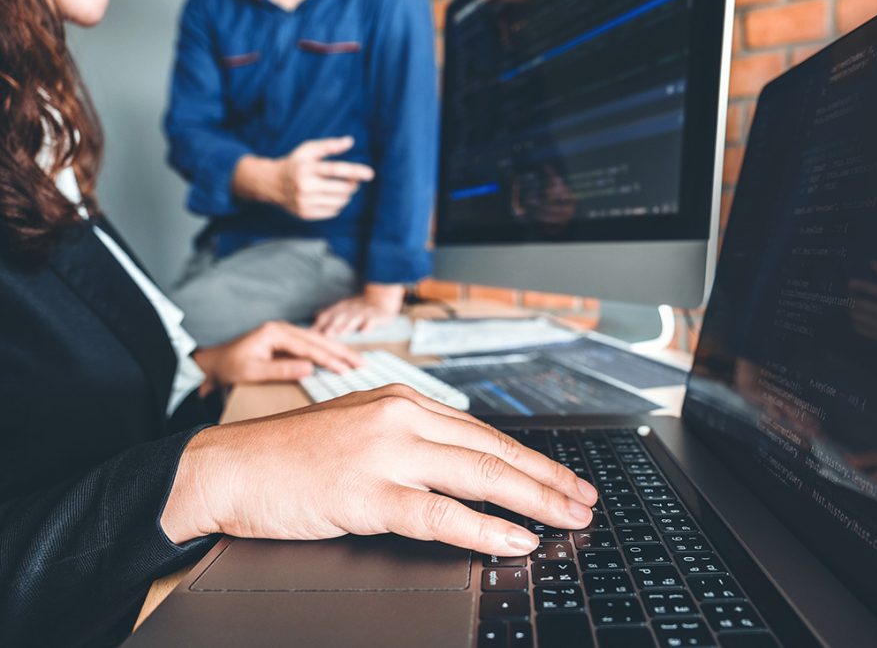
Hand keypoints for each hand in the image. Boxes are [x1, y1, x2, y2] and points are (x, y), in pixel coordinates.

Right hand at [162, 384, 598, 555]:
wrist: (228, 467)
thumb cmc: (288, 458)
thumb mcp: (357, 430)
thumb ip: (408, 442)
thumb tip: (460, 469)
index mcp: (401, 402)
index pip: (482, 432)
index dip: (529, 458)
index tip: (561, 477)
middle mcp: (401, 418)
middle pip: (493, 451)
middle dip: (547, 478)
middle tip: (584, 499)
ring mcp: (386, 453)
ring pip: (480, 475)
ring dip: (534, 500)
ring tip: (569, 518)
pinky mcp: (367, 492)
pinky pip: (441, 512)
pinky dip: (485, 527)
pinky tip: (515, 538)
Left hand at [192, 321, 363, 391]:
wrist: (214, 363)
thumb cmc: (231, 368)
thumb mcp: (254, 372)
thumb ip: (282, 370)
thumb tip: (310, 369)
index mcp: (275, 332)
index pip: (308, 347)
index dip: (328, 359)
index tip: (345, 370)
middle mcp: (282, 328)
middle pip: (318, 339)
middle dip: (341, 352)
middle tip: (361, 363)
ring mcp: (284, 332)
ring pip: (317, 340)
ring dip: (337, 350)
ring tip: (356, 360)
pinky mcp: (285, 338)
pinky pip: (311, 343)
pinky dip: (327, 349)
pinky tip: (338, 355)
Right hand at [233, 137, 374, 219]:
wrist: (272, 184)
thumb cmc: (295, 164)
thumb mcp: (308, 150)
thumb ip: (329, 145)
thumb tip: (350, 141)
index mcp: (306, 168)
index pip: (335, 170)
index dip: (354, 171)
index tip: (370, 174)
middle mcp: (305, 186)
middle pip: (341, 189)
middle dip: (353, 185)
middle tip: (353, 181)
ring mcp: (304, 202)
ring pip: (340, 202)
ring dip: (347, 195)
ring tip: (342, 188)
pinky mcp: (305, 213)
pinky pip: (333, 211)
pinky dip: (338, 204)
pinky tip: (331, 197)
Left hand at [314, 284, 404, 335]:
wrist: (380, 299)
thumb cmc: (358, 308)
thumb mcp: (342, 309)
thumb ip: (327, 315)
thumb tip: (312, 319)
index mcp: (340, 309)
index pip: (326, 316)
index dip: (318, 324)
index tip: (310, 335)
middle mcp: (350, 310)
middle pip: (339, 317)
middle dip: (332, 325)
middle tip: (325, 335)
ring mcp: (364, 313)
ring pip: (354, 319)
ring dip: (347, 326)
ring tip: (341, 334)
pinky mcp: (377, 316)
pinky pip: (373, 321)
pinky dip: (369, 326)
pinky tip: (364, 332)